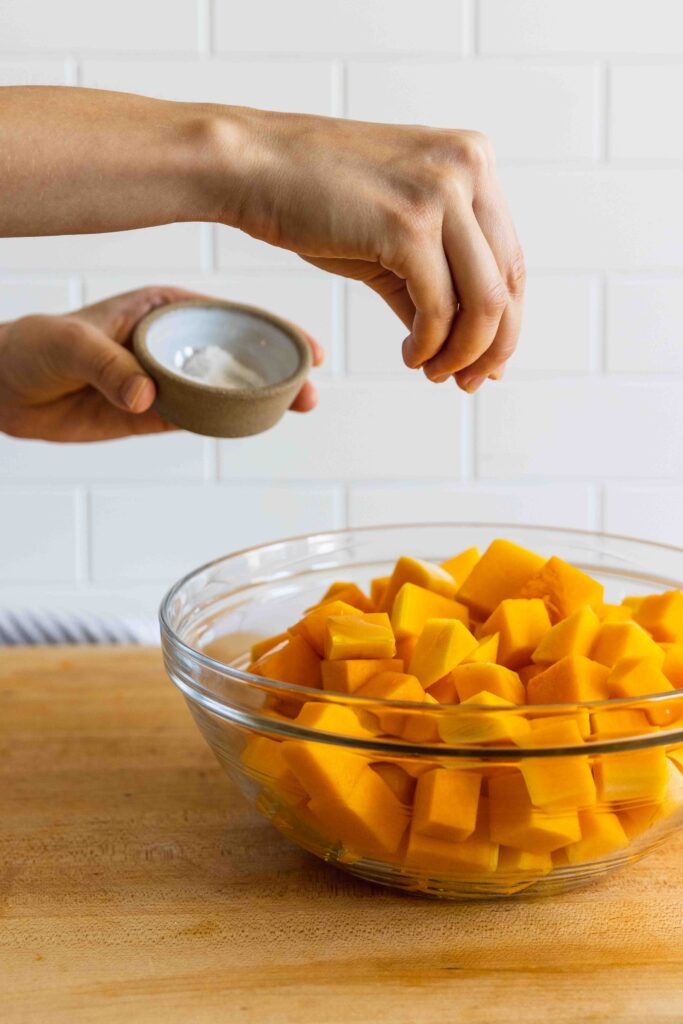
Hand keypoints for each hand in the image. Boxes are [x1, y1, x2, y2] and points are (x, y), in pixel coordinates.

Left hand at [0, 286, 322, 441]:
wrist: (4, 390)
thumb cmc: (32, 348)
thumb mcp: (67, 343)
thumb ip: (108, 364)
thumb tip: (146, 395)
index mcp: (160, 308)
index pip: (226, 315)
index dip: (269, 330)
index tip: (303, 347)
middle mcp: (171, 341)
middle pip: (238, 353)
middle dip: (278, 368)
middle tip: (310, 389)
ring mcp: (167, 379)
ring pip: (226, 388)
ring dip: (262, 399)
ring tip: (299, 408)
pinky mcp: (155, 414)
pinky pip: (201, 418)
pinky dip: (229, 422)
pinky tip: (259, 425)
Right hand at [213, 111, 524, 389]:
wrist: (251, 166)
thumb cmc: (314, 199)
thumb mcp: (392, 234)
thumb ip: (434, 283)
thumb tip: (465, 348)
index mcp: (472, 161)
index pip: (509, 259)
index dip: (504, 322)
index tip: (484, 363)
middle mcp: (468, 169)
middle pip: (507, 283)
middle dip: (492, 346)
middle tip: (466, 382)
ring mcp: (441, 193)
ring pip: (484, 301)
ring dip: (462, 352)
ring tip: (432, 372)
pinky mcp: (408, 224)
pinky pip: (438, 307)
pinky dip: (429, 345)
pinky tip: (410, 356)